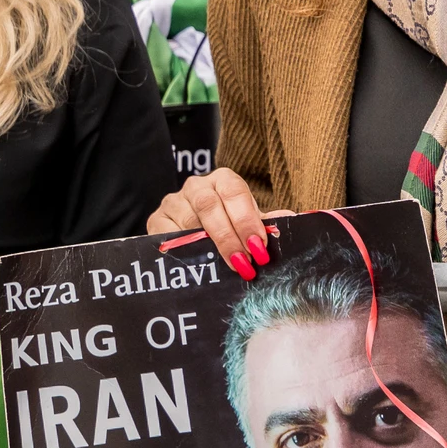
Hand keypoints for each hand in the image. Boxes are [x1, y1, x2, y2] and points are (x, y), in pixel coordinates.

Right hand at [146, 169, 293, 278]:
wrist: (196, 227)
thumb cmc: (231, 223)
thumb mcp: (250, 221)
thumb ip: (266, 223)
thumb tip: (290, 218)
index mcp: (224, 180)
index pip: (235, 193)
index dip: (247, 220)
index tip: (258, 246)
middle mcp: (197, 186)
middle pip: (210, 207)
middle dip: (229, 238)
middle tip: (244, 262)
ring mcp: (174, 201)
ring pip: (188, 222)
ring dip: (208, 247)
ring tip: (226, 267)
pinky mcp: (156, 220)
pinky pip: (167, 236)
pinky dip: (183, 251)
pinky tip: (198, 264)